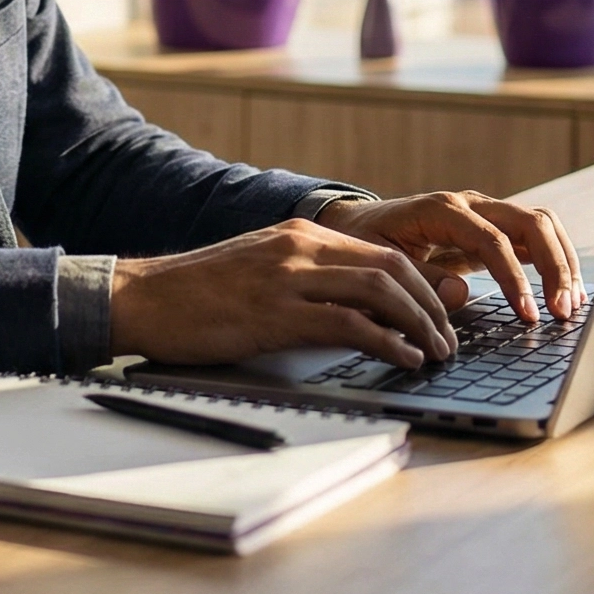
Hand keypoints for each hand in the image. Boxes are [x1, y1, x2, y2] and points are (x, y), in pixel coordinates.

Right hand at [108, 220, 459, 371]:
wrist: (144, 298)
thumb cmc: (198, 294)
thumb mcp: (263, 272)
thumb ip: (311, 280)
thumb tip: (362, 311)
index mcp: (302, 234)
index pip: (384, 253)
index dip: (424, 286)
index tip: (441, 317)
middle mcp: (301, 247)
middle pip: (392, 268)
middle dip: (432, 307)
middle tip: (449, 342)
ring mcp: (288, 278)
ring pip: (379, 290)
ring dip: (418, 324)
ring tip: (436, 353)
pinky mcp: (275, 313)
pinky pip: (347, 324)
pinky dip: (386, 341)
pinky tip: (403, 359)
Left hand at [313, 192, 583, 322]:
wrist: (356, 223)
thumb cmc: (365, 242)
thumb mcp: (380, 262)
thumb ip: (419, 277)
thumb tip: (462, 293)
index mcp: (442, 211)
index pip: (493, 241)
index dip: (514, 279)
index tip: (529, 314)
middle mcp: (470, 205)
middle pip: (530, 223)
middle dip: (554, 266)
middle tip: (562, 311)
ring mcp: (485, 213)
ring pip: (540, 224)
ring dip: (562, 262)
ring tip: (571, 305)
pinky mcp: (493, 228)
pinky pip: (533, 236)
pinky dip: (554, 261)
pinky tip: (564, 292)